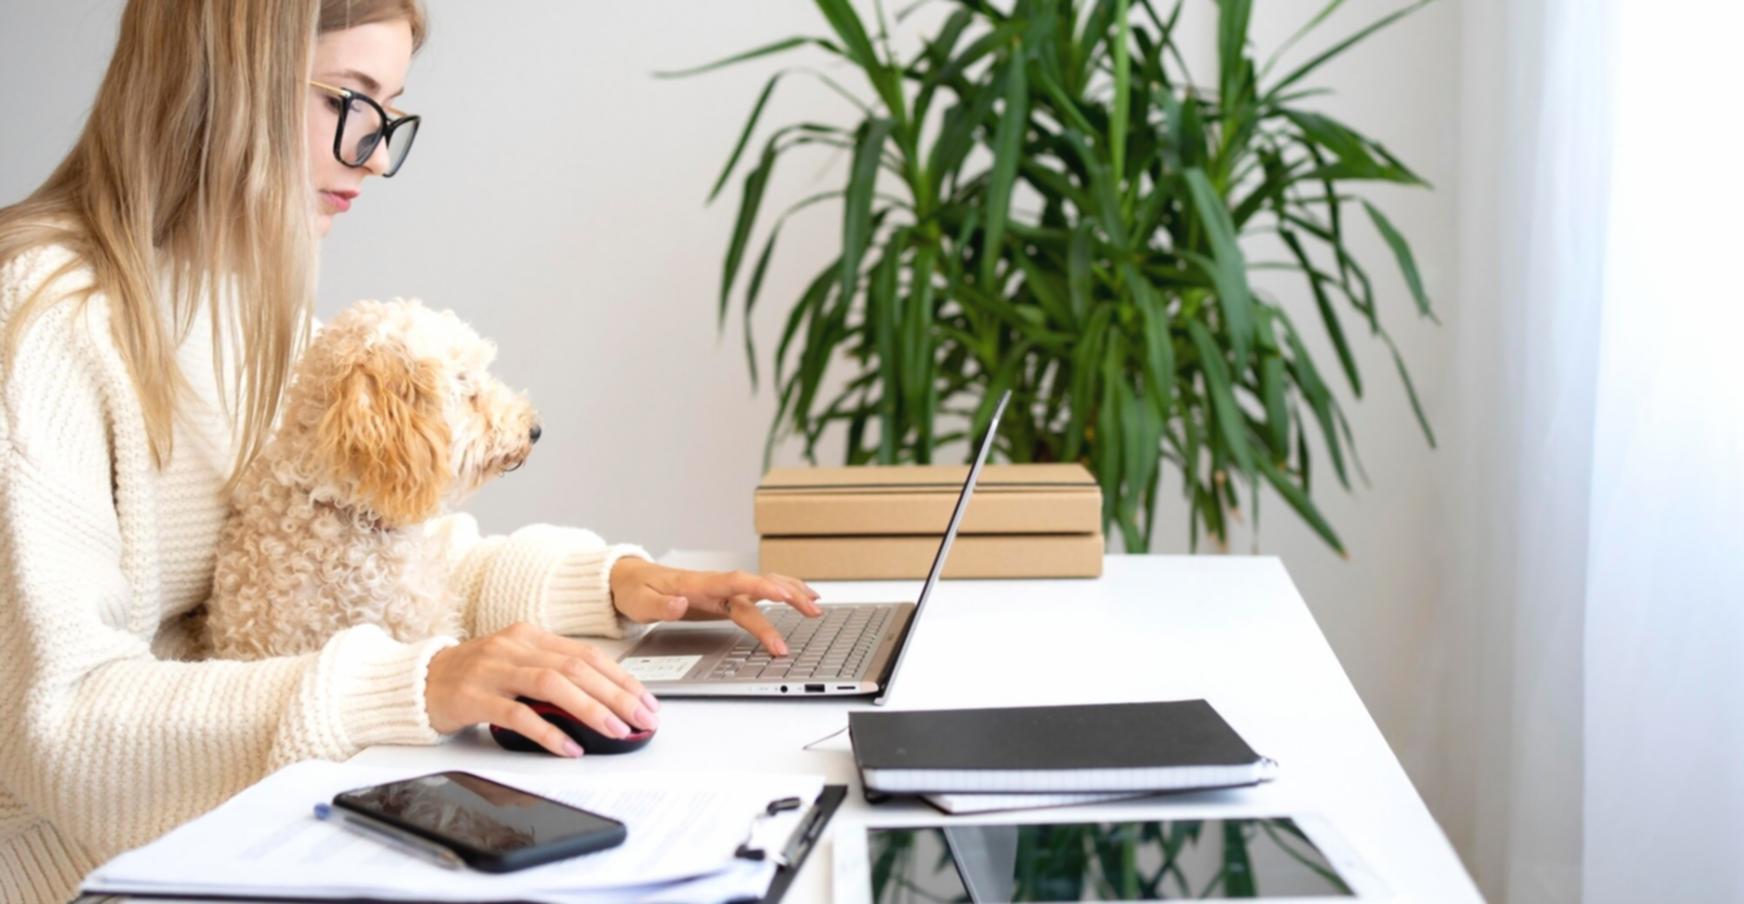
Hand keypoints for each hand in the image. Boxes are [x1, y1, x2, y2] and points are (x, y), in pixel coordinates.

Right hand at [423, 622, 658, 756]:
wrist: (418, 681)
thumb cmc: (473, 678)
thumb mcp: (516, 665)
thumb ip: (552, 673)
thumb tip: (603, 700)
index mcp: (530, 635)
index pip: (586, 654)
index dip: (621, 678)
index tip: (646, 702)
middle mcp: (514, 646)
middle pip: (576, 667)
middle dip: (616, 695)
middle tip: (641, 719)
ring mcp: (493, 669)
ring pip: (551, 684)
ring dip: (589, 709)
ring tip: (614, 730)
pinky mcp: (473, 696)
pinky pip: (517, 714)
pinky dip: (547, 731)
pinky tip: (568, 747)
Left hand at [609, 559, 821, 654]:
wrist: (628, 579)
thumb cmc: (634, 590)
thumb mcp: (639, 602)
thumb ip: (660, 605)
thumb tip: (681, 604)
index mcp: (697, 584)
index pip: (734, 582)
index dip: (759, 587)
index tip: (782, 593)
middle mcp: (714, 584)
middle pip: (757, 586)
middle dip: (786, 595)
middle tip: (810, 610)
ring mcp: (720, 590)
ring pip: (762, 586)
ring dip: (790, 592)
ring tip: (815, 605)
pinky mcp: (723, 597)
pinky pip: (757, 593)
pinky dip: (780, 592)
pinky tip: (797, 596)